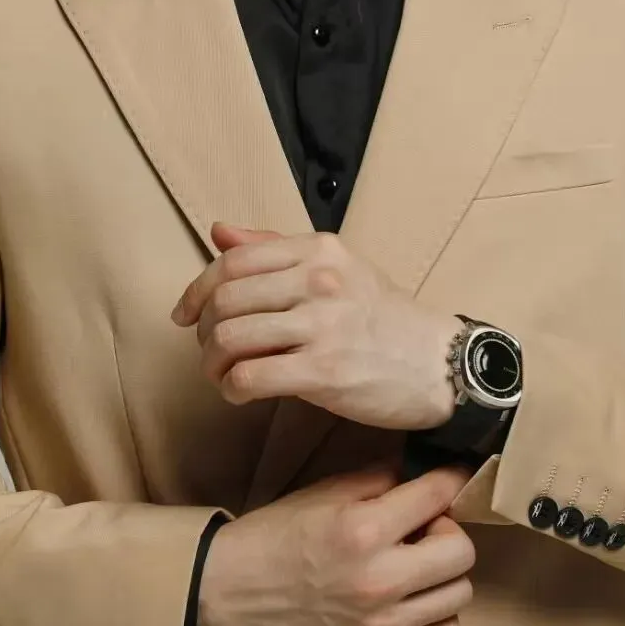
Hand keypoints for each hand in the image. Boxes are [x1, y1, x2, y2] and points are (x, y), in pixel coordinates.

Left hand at [172, 223, 459, 430]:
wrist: (439, 363)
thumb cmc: (382, 316)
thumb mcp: (337, 267)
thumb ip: (275, 248)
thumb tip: (218, 231)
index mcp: (319, 249)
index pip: (233, 261)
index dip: (197, 290)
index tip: (186, 314)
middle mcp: (320, 280)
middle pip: (225, 300)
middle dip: (204, 331)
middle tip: (210, 351)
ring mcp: (323, 325)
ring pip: (230, 338)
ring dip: (213, 364)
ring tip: (223, 375)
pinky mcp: (325, 371)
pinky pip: (250, 377)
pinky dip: (232, 389)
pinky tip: (240, 394)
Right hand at [198, 462, 475, 625]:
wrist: (234, 593)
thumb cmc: (277, 536)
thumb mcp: (325, 493)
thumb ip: (379, 479)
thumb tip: (422, 470)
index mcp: (363, 531)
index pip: (436, 496)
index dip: (450, 478)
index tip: (453, 474)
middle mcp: (379, 581)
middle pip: (461, 551)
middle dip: (447, 528)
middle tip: (423, 524)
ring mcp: (381, 625)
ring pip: (459, 593)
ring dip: (443, 571)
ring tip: (414, 560)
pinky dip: (436, 610)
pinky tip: (410, 594)